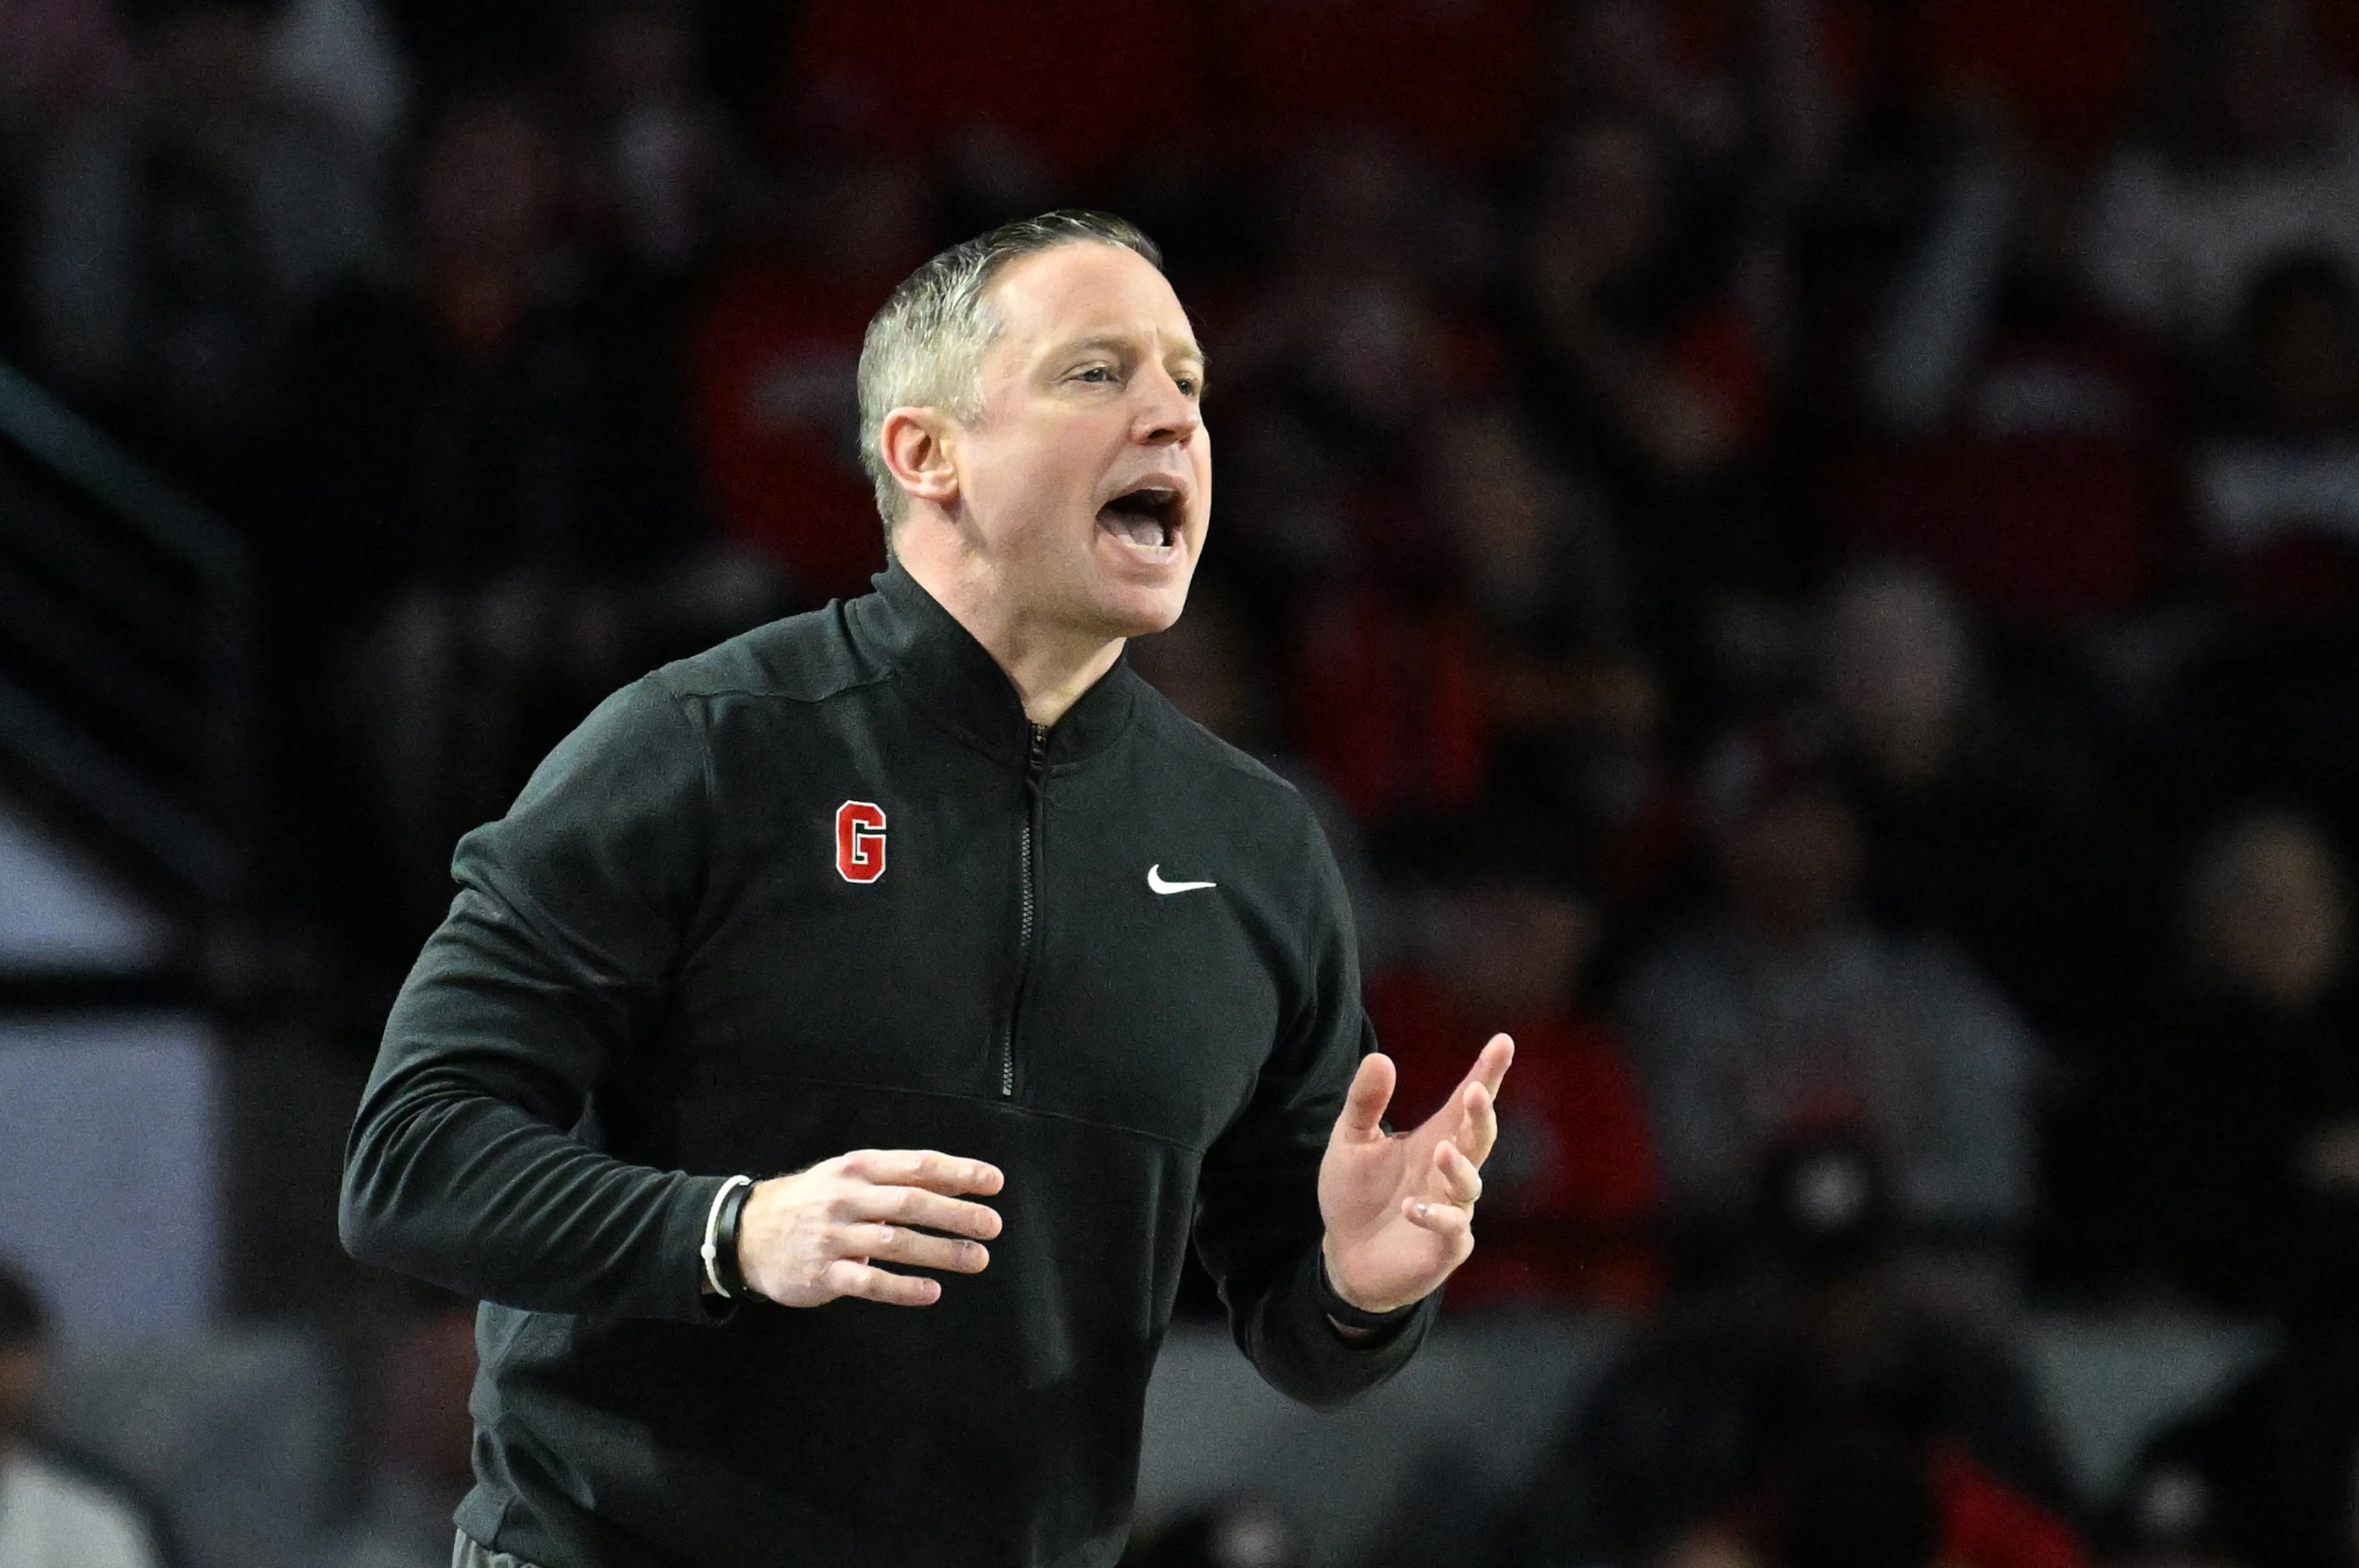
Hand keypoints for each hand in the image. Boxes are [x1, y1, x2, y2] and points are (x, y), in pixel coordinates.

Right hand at [736, 1150, 1002, 1307]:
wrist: (746, 1234)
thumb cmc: (810, 1203)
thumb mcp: (847, 1177)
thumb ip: (896, 1180)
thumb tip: (957, 1185)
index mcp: (857, 1169)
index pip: (916, 1165)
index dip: (957, 1172)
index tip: (993, 1182)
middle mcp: (846, 1198)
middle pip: (910, 1203)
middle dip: (956, 1213)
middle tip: (992, 1225)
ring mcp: (833, 1237)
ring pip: (895, 1242)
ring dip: (940, 1252)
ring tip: (977, 1258)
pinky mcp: (823, 1274)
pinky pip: (869, 1283)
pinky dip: (903, 1289)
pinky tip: (931, 1292)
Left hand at [1318, 1035, 1512, 1312]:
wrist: (1345, 1257)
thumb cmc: (1356, 1195)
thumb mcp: (1351, 1142)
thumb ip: (1365, 1103)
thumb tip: (1379, 1058)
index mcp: (1433, 1138)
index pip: (1465, 1102)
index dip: (1487, 1073)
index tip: (1503, 1041)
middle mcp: (1449, 1171)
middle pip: (1477, 1138)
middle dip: (1481, 1115)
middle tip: (1476, 1091)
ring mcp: (1452, 1209)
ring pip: (1470, 1184)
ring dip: (1458, 1167)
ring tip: (1440, 1151)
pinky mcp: (1445, 1247)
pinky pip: (1451, 1230)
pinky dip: (1436, 1216)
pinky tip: (1412, 1207)